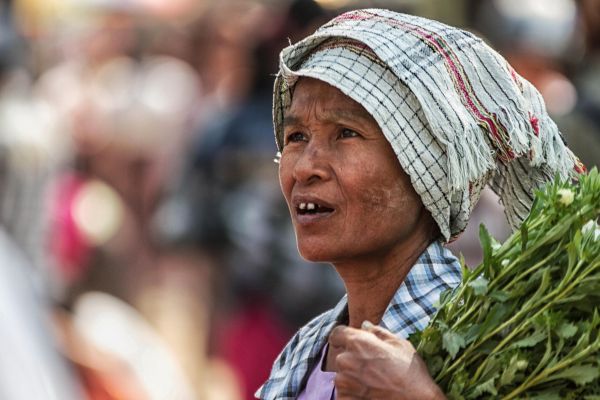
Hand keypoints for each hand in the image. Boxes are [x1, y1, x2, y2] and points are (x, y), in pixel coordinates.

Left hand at [328, 321, 445, 399]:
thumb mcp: (399, 344)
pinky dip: (353, 393)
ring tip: (373, 382)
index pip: (337, 334)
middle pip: (341, 355)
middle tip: (372, 367)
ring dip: (352, 377)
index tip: (350, 342)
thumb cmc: (411, 373)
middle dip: (353, 359)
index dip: (344, 337)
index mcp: (358, 343)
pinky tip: (370, 392)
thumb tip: (365, 325)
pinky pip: (344, 392)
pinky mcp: (345, 398)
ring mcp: (344, 382)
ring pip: (342, 375)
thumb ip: (378, 332)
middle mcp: (346, 360)